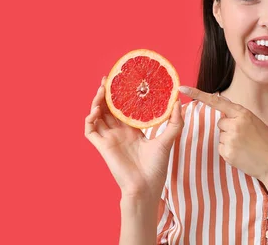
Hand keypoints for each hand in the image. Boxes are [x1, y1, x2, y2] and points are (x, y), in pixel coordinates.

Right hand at [84, 77, 183, 199]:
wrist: (146, 187)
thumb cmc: (157, 167)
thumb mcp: (168, 140)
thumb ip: (174, 122)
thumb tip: (178, 101)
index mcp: (132, 131)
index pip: (122, 108)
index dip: (120, 95)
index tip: (121, 81)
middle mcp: (119, 133)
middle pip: (107, 109)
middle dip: (105, 94)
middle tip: (106, 79)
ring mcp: (109, 139)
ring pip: (96, 116)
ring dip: (96, 102)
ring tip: (100, 90)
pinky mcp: (102, 147)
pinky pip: (89, 131)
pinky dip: (89, 120)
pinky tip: (95, 111)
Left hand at [178, 86, 267, 185]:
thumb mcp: (255, 122)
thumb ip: (238, 117)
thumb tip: (223, 118)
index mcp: (243, 113)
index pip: (216, 101)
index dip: (197, 94)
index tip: (182, 88)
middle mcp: (235, 123)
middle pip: (220, 123)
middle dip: (229, 129)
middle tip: (246, 138)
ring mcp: (231, 138)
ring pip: (221, 136)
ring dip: (230, 141)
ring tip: (247, 147)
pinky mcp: (228, 152)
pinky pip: (221, 148)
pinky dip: (230, 152)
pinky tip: (243, 155)